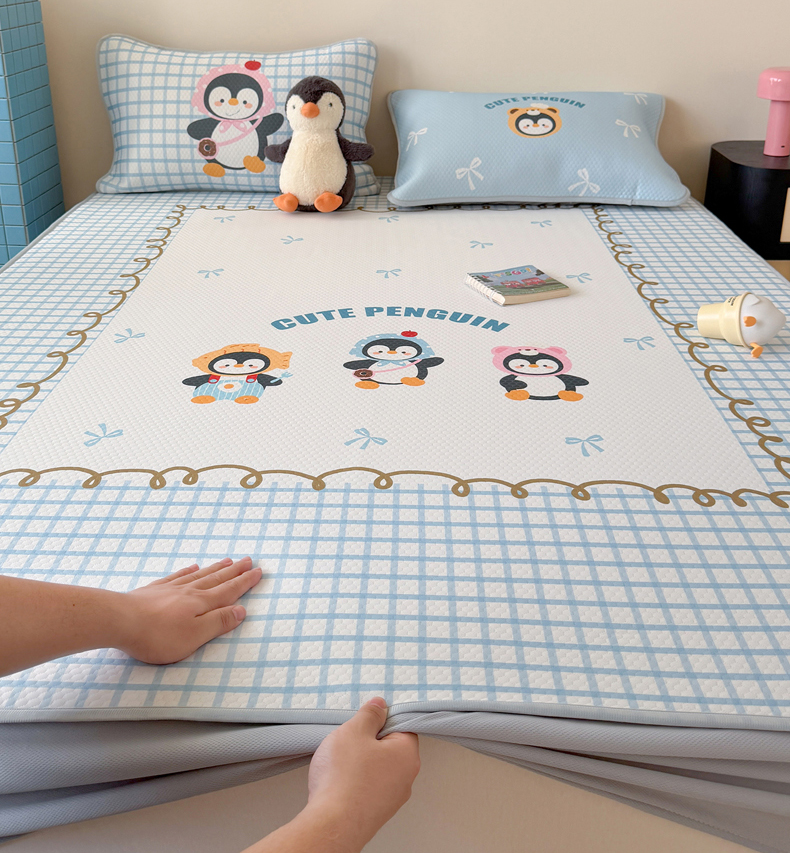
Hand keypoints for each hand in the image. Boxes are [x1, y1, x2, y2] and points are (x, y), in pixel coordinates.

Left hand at [116, 557, 261, 664]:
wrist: (119, 621)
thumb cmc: (157, 635)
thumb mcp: (194, 636)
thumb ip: (218, 623)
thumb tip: (241, 610)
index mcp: (201, 604)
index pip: (229, 591)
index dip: (245, 582)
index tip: (258, 571)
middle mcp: (189, 592)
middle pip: (217, 579)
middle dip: (235, 571)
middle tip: (248, 560)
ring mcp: (171, 588)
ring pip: (199, 575)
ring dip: (216, 568)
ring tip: (228, 561)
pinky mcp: (154, 590)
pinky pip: (177, 576)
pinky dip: (188, 570)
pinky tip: (193, 566)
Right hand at [307, 698, 419, 849]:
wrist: (332, 824)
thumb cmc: (345, 777)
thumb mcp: (355, 731)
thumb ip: (369, 714)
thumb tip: (380, 705)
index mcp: (407, 754)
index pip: (403, 727)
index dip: (382, 720)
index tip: (366, 719)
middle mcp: (405, 779)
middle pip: (390, 748)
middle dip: (369, 742)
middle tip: (349, 740)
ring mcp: (391, 799)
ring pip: (378, 769)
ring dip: (361, 763)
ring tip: (340, 761)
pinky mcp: (375, 813)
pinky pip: (368, 788)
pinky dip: (356, 781)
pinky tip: (339, 780)